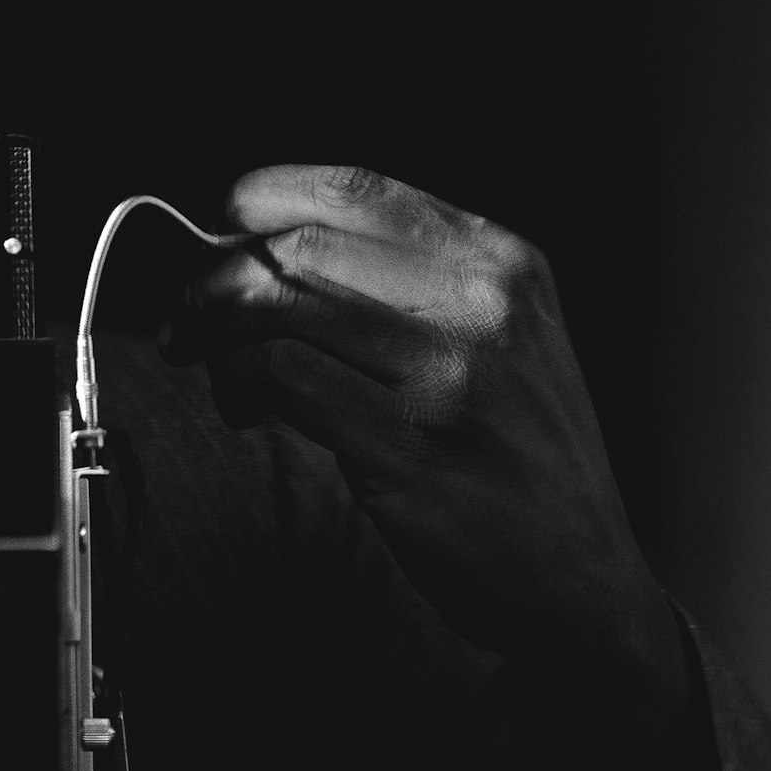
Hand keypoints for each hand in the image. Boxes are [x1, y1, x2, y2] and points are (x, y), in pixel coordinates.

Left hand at [167, 164, 686, 749]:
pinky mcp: (410, 445)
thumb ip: (410, 282)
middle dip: (216, 277)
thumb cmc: (514, 458)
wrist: (583, 582)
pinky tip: (245, 407)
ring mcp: (449, 373)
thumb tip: (261, 246)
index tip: (220, 232)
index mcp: (501, 259)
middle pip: (299, 243)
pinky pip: (280, 375)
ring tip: (211, 366)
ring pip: (276, 302)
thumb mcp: (501, 338)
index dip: (260, 199)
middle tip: (187, 316)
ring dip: (212, 329)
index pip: (353, 187)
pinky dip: (238, 381)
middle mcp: (482, 301)